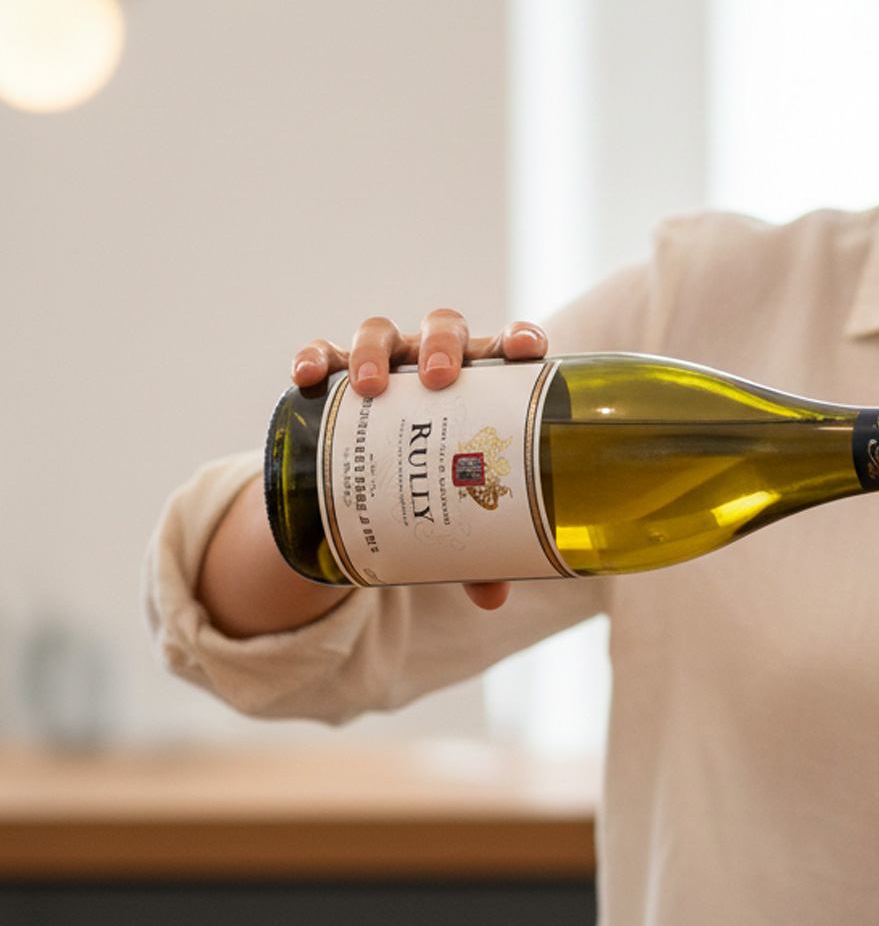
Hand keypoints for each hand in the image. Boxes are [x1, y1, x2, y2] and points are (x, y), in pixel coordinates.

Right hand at [290, 310, 549, 611]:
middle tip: (440, 379)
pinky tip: (305, 376)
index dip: (519, 338)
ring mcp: (386, 364)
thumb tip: (493, 597)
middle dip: (442, 345)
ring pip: (381, 333)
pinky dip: (313, 358)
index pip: (508, 345)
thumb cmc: (436, 483)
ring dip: (376, 350)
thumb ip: (480, 549)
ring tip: (371, 385)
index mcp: (483, 383)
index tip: (526, 349)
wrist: (375, 480)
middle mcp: (435, 363)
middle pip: (443, 328)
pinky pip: (321, 355)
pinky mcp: (336, 375)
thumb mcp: (459, 513)